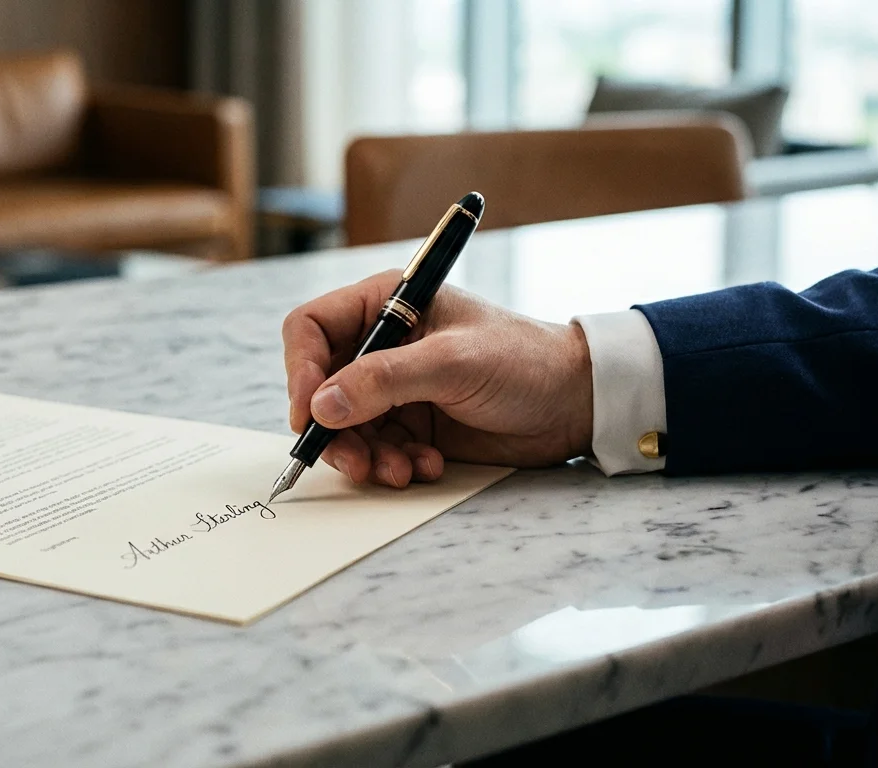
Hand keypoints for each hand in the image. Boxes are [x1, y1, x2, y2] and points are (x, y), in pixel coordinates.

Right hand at [282, 270, 593, 487]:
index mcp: (386, 304)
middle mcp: (383, 344)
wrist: (576, 402)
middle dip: (334, 429)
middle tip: (355, 460)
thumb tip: (323, 405)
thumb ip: (385, 380)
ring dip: (365, 455)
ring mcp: (396, 387)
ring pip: (346, 427)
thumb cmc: (524, 361)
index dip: (301, 371)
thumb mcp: (453, 363)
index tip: (309, 415)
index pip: (312, 329)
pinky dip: (391, 464)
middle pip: (321, 387)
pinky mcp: (413, 424)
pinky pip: (377, 449)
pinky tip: (425, 466)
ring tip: (400, 470)